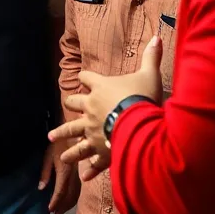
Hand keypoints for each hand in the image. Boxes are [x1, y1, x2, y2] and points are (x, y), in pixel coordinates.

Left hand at [39, 141, 80, 213]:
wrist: (74, 132)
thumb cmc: (58, 143)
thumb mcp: (47, 156)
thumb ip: (45, 172)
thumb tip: (41, 188)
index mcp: (64, 172)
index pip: (60, 192)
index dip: (55, 202)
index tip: (49, 210)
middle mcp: (74, 175)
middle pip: (70, 195)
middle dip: (63, 206)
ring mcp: (79, 174)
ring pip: (76, 193)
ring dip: (69, 203)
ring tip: (62, 210)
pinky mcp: (81, 171)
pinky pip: (79, 188)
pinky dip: (75, 196)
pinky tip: (70, 199)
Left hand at [49, 35, 162, 182]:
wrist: (138, 126)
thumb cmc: (142, 98)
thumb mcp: (149, 74)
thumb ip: (151, 57)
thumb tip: (156, 36)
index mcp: (100, 88)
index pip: (86, 78)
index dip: (85, 77)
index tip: (82, 78)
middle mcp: (91, 109)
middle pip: (73, 104)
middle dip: (69, 107)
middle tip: (64, 110)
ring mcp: (92, 131)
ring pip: (74, 136)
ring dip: (66, 141)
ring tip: (57, 149)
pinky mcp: (99, 150)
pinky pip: (92, 161)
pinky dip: (88, 169)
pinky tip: (84, 176)